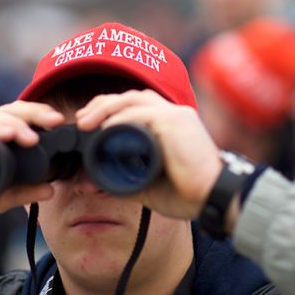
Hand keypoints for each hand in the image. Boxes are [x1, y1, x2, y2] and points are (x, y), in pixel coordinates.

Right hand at [0, 101, 64, 232]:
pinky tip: (4, 135)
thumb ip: (23, 192)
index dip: (41, 116)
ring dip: (14, 125)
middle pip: (12, 111)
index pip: (22, 117)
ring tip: (31, 137)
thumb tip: (51, 190)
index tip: (62, 123)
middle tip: (55, 121)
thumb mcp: (0, 197)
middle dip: (35, 114)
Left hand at [76, 90, 222, 219]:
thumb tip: (96, 179)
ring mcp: (175, 115)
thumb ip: (126, 177)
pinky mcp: (176, 122)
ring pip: (133, 99)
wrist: (214, 198)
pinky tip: (104, 127)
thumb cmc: (187, 192)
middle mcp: (172, 114)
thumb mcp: (149, 183)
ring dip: (105, 108)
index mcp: (168, 123)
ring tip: (85, 122)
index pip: (134, 105)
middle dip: (101, 104)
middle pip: (130, 96)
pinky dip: (121, 118)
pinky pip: (142, 113)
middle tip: (80, 120)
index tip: (87, 123)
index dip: (108, 109)